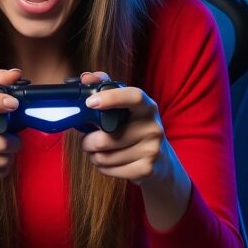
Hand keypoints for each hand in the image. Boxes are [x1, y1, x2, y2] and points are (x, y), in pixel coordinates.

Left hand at [81, 71, 192, 229]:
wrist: (161, 162)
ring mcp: (152, 149)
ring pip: (103, 156)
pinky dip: (102, 168)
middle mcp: (153, 126)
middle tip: (88, 140)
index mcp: (147, 107)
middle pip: (105, 138)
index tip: (90, 102)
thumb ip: (106, 88)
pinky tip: (110, 162)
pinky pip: (109, 170)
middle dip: (87, 142)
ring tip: (100, 151)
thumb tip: (86, 77)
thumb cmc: (135, 129)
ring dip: (94, 155)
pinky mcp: (147, 169)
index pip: (134, 96)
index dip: (111, 98)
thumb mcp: (126, 108)